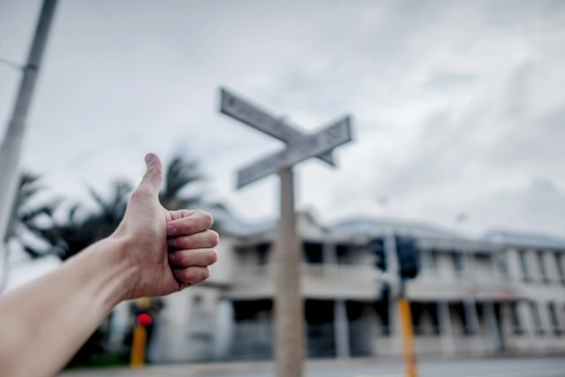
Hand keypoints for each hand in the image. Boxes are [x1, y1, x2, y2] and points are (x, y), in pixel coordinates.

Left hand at [112, 153, 217, 298]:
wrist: (126, 264)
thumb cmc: (134, 231)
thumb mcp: (144, 198)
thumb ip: (153, 177)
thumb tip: (151, 154)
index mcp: (181, 223)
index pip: (208, 220)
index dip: (190, 226)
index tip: (167, 229)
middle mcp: (186, 241)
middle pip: (213, 238)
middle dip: (188, 243)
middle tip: (166, 246)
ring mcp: (188, 260)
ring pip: (211, 256)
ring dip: (187, 258)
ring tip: (167, 260)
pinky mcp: (187, 279)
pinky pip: (205, 274)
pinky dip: (189, 273)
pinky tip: (171, 272)